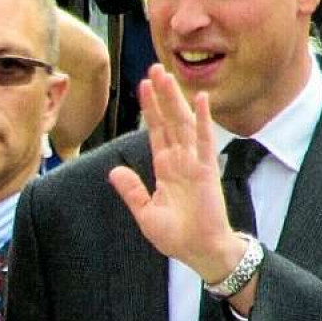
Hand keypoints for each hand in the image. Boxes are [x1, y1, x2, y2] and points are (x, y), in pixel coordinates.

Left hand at [109, 64, 245, 282]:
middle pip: (168, 120)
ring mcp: (194, 162)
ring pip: (183, 123)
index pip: (155, 131)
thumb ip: (132, 191)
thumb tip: (114, 170)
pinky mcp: (207, 169)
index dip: (149, 109)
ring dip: (175, 100)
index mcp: (165, 168)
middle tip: (154, 68)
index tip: (142, 86)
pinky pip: (205, 140)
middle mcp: (180, 160)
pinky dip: (203, 119)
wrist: (200, 252)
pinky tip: (199, 99)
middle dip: (161, 95)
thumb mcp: (146, 213)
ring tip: (167, 76)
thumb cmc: (177, 236)